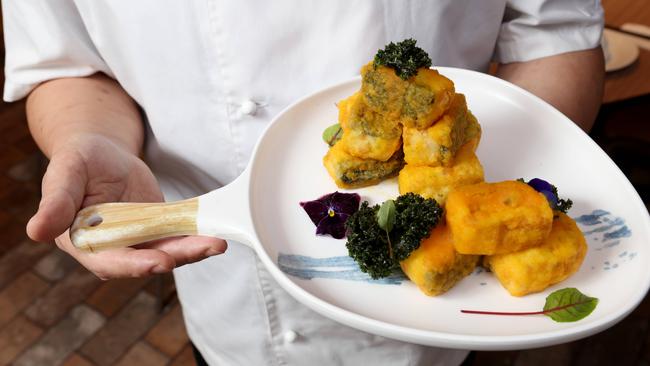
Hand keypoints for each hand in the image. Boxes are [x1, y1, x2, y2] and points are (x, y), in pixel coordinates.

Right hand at [27, 133, 226, 278]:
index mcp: (83, 242)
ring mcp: (137, 241)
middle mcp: (112, 249)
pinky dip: (196, 237)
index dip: (134, 264)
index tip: (159, 262)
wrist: (101, 154)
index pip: (109, 261)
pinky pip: (178, 237)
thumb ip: (55, 201)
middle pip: (146, 260)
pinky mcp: (157, 231)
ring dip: (193, 250)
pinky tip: (216, 234)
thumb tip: (36, 231)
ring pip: (167, 252)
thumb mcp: (65, 173)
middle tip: (206, 249)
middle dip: (177, 257)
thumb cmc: (78, 161)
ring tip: (217, 243)